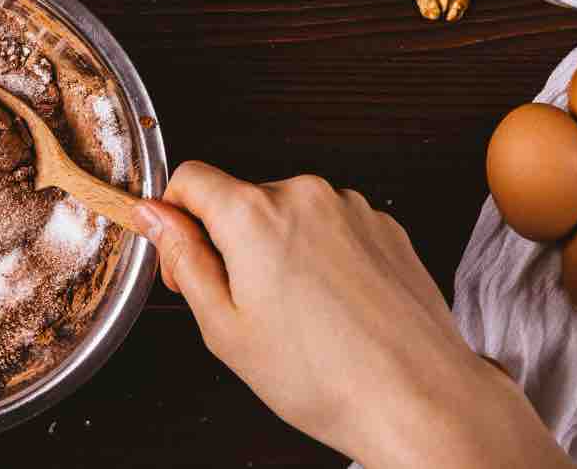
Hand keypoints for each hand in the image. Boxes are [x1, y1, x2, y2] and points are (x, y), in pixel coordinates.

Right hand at [134, 162, 573, 468]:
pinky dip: (321, 254)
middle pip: (239, 198)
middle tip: (241, 305)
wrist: (421, 398)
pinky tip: (332, 307)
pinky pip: (331, 225)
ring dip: (278, 248)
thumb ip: (182, 259)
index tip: (181, 253)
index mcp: (254, 215)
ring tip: (298, 314)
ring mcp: (350, 206)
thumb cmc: (324, 377)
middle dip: (229, 241)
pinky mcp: (384, 224)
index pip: (189, 177)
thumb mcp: (224, 327)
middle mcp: (304, 194)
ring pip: (287, 213)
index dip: (175, 216)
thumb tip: (155, 215)